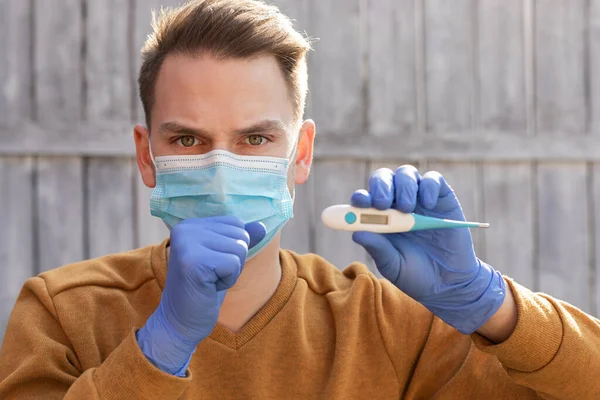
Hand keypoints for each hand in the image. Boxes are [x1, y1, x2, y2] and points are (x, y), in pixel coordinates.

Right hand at [137, 216, 265, 374]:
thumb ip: (241, 240)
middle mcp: (185, 229)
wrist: (181, 322)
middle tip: (211, 275)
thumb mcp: (225, 259)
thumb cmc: (204, 289)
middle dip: (234, 260)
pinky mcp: (193, 262)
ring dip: (231, 271)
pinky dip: (228, 280)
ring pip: (239, 249)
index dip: (233, 248)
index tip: (212, 264)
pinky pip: (234, 264)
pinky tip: (209, 287)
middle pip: (240, 235)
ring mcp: (187, 244)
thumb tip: (262, 226)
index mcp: (190, 224)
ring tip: (209, 281)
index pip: (236, 223)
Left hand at [351, 166, 505, 333]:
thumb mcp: (392, 265)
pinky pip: (433, 179)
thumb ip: (377, 249)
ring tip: (407, 209)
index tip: (359, 203)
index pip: (364, 198)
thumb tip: (357, 234)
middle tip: (382, 203)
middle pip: (383, 179)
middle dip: (380, 187)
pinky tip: (428, 204)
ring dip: (402, 186)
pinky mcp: (442, 197)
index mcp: (378, 218)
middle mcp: (396, 203)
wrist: (448, 282)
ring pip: (406, 174)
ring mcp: (419, 198)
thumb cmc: (414, 273)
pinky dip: (428, 186)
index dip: (360, 197)